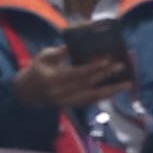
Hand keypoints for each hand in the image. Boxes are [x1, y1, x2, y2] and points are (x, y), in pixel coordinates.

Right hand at [11, 45, 133, 113]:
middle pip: (87, 83)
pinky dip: (103, 97)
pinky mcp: (69, 106)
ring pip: (91, 96)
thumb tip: (74, 46)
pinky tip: (115, 92)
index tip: (108, 59)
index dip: (93, 67)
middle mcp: (59, 92)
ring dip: (110, 90)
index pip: (76, 73)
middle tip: (121, 66)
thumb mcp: (43, 57)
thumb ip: (59, 52)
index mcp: (51, 79)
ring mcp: (65, 101)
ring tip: (127, 84)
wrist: (26, 92)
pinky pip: (89, 102)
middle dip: (106, 75)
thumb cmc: (37, 70)